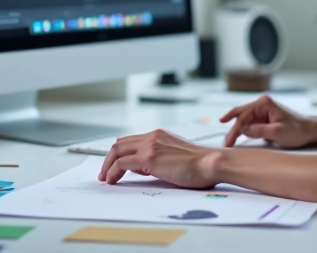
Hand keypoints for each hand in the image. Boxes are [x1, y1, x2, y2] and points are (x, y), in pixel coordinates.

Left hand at [98, 129, 221, 187]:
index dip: (120, 154)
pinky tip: (112, 181)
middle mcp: (152, 137)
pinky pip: (121, 164)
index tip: (114, 166)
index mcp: (159, 135)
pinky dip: (112, 172)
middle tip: (105, 173)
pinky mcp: (149, 158)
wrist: (211, 162)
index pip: (131, 141)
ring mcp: (150, 146)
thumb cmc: (201, 164)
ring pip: (117, 151)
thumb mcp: (175, 157)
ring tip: (105, 178)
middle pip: (120, 144)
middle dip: (109, 159)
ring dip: (107, 165)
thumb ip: (158, 158)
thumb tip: (141, 168)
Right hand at [219, 94, 314, 147]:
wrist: (310, 130)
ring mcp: (263, 111)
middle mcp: (262, 104)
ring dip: (236, 129)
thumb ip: (259, 130)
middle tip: (226, 142)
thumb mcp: (278, 133)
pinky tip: (236, 136)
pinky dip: (243, 130)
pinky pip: (250, 123)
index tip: (229, 142)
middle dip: (232, 128)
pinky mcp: (264, 118)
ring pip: (243, 119)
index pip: (244, 116)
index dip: (235, 130)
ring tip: (228, 141)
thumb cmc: (297, 130)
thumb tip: (243, 130)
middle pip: (240, 115)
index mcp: (264, 103)